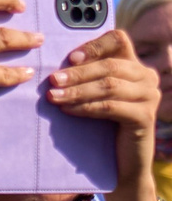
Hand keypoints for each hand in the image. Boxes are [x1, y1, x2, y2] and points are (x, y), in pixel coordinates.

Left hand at [46, 26, 163, 200]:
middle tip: (52, 80)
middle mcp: (146, 76)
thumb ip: (84, 77)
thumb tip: (53, 67)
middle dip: (78, 73)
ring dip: (78, 90)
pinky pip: (111, 107)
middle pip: (110, 64)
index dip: (93, 45)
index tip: (68, 57)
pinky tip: (68, 110)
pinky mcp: (145, 117)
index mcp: (133, 64)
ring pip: (110, 85)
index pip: (118, 39)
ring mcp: (149, 96)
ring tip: (53, 96)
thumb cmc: (102, 122)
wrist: (121, 160)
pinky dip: (86, 107)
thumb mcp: (93, 94)